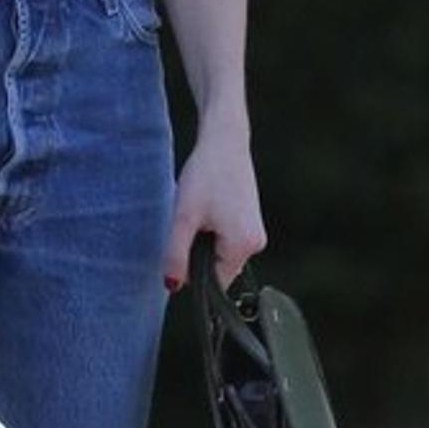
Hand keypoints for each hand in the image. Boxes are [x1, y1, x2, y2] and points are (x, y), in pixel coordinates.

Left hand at [163, 123, 264, 291]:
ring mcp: (256, 233)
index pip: (214, 283)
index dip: (191, 271)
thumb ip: (176, 255)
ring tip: (199, 211)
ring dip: (204, 241)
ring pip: (221, 254)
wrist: (224, 141)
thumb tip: (172, 287)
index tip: (180, 246)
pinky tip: (207, 207)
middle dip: (197, 253)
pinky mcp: (251, 223)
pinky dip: (212, 231)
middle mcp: (256, 244)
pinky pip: (227, 241)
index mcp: (242, 247)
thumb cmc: (204, 175)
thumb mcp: (183, 218)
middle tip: (190, 221)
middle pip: (218, 269)